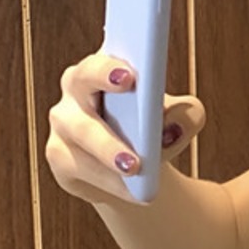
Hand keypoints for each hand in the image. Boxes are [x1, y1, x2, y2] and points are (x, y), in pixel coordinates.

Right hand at [46, 54, 204, 205]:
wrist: (137, 169)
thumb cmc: (156, 129)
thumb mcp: (182, 118)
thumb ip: (187, 115)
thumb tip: (174, 124)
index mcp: (104, 69)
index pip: (101, 60)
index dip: (110, 67)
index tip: (131, 76)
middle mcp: (76, 91)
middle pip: (80, 88)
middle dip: (105, 101)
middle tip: (131, 118)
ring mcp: (63, 125)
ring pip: (82, 135)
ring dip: (109, 152)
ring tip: (136, 167)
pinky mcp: (61, 158)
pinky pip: (82, 169)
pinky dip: (111, 180)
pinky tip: (133, 188)